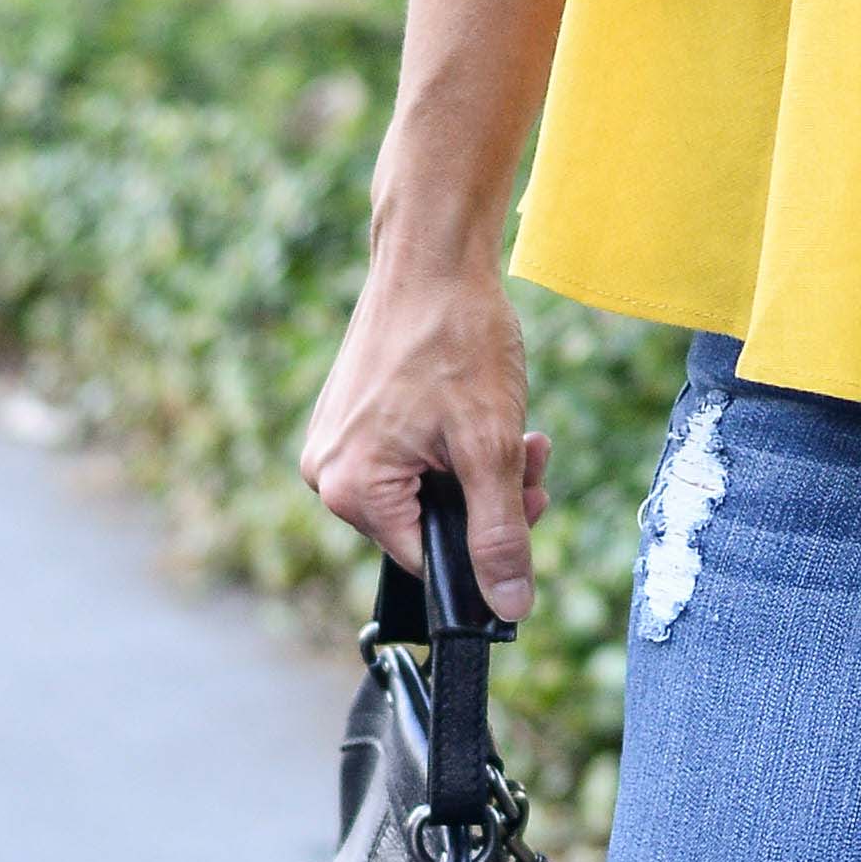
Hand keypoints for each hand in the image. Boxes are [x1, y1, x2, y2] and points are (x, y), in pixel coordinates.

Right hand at [303, 246, 548, 618]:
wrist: (433, 257)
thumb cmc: (456, 339)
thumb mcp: (490, 448)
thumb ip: (500, 534)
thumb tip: (508, 605)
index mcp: (350, 490)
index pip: (429, 561)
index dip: (488, 544)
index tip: (529, 503)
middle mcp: (328, 473)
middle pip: (428, 525)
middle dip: (491, 499)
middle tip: (531, 457)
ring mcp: (337, 442)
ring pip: (426, 490)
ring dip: (482, 470)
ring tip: (520, 430)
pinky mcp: (353, 417)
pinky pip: (411, 457)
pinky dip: (457, 445)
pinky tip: (485, 410)